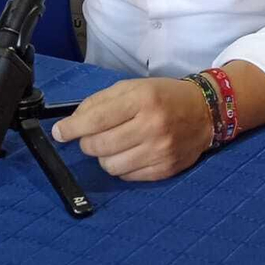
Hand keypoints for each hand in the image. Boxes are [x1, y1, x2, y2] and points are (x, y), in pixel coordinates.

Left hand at [50, 78, 213, 180]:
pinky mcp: (165, 169)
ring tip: (114, 144)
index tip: (60, 132)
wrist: (204, 111)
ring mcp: (160, 150)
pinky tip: (130, 153)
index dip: (72, 128)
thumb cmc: (164, 96)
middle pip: (99, 146)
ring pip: (110, 166)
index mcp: (142, 99)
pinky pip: (127, 177)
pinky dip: (122, 167)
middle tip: (92, 136)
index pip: (96, 119)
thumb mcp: (133, 87)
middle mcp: (151, 125)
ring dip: (104, 156)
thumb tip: (72, 122)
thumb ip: (100, 101)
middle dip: (87, 142)